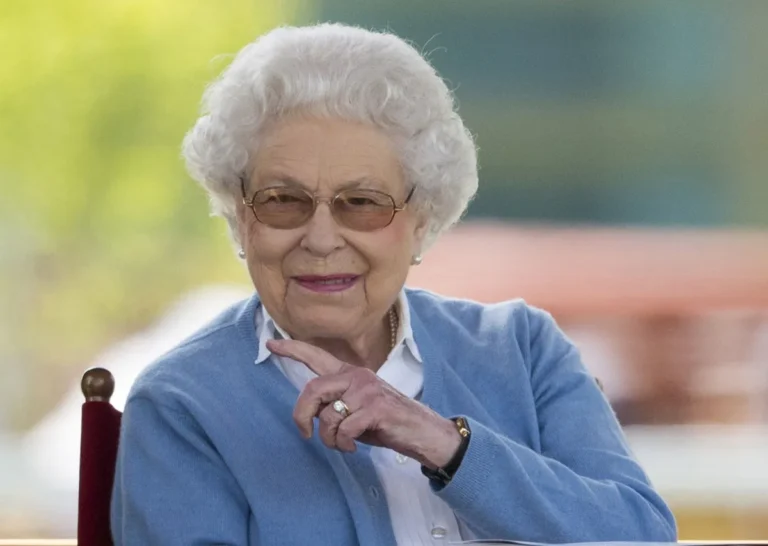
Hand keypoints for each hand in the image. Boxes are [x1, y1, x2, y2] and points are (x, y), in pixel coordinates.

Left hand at [267, 338, 461, 468]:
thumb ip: (334, 403)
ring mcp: (367, 391)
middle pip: (311, 390)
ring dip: (329, 439)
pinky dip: (344, 444)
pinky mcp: (376, 408)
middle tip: (306, 434)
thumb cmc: (386, 422)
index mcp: (350, 373)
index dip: (292, 349)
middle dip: (302, 416)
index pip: (317, 356)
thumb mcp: (357, 408)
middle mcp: (357, 376)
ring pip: (327, 416)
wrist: (423, 432)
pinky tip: (353, 446)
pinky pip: (343, 429)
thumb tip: (308, 415)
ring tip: (343, 444)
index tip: (271, 342)